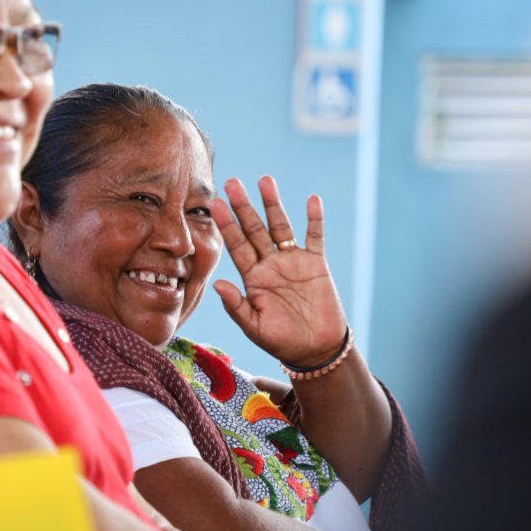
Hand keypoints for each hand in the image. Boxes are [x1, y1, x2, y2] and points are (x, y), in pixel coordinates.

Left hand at [210, 176, 347, 367]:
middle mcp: (270, 264)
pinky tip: (312, 200)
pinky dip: (314, 219)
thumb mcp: (254, 327)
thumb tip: (217, 284)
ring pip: (281, 226)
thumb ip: (236, 306)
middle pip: (254, 229)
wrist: (315, 350)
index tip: (214, 205)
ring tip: (264, 180)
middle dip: (243, 206)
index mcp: (252, 277)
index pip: (236, 246)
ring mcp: (293, 261)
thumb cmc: (281, 341)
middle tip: (231, 183)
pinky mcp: (316, 264)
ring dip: (273, 204)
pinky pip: (314, 237)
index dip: (226, 225)